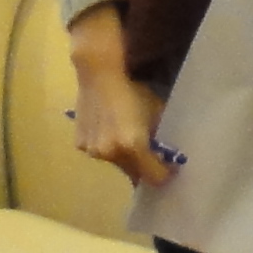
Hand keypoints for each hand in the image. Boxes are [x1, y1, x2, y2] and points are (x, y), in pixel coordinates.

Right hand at [67, 4, 172, 186]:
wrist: (99, 77)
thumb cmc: (135, 91)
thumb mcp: (157, 112)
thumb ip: (161, 137)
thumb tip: (169, 154)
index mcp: (133, 145)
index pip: (154, 176)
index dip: (165, 174)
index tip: (172, 169)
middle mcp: (111, 153)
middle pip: (134, 173)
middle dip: (146, 168)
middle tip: (155, 160)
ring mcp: (93, 151)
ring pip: (117, 165)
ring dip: (127, 160)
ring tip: (132, 144)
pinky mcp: (81, 145)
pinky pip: (101, 154)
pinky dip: (110, 149)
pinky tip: (112, 133)